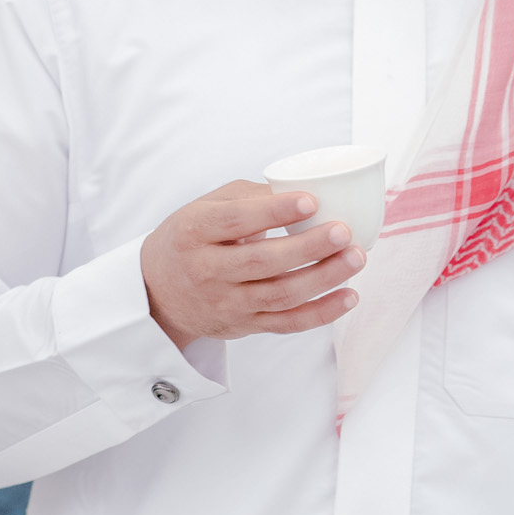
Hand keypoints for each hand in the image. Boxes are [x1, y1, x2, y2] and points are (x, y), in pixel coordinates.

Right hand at [141, 179, 363, 350]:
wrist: (158, 293)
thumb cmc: (191, 239)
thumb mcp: (204, 208)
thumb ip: (248, 197)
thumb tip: (300, 189)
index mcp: (193, 232)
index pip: (235, 222)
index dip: (274, 212)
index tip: (311, 200)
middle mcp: (207, 271)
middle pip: (261, 262)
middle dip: (308, 247)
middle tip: (343, 231)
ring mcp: (226, 303)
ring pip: (280, 294)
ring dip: (323, 278)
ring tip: (355, 257)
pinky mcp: (245, 326)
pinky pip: (287, 323)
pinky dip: (322, 313)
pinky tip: (349, 296)